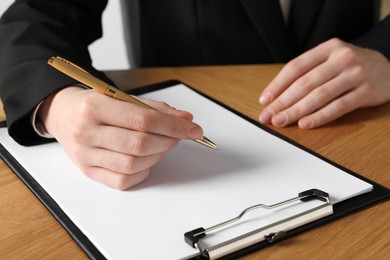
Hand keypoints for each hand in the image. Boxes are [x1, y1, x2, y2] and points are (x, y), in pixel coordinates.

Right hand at [38, 86, 202, 189]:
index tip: (193, 129)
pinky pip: (122, 181)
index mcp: (95, 107)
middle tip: (180, 136)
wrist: (63, 115)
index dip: (173, 126)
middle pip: (140, 144)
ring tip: (161, 145)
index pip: (143, 120)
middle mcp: (87, 132)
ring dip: (157, 155)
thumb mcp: (121, 97)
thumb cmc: (94, 105)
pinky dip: (142, 172)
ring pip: (133, 164)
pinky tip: (146, 160)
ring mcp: (86, 155)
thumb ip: (154, 108)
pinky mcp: (88, 172)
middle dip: (169, 141)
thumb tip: (185, 120)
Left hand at [259, 38, 389, 127]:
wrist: (389, 67)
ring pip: (320, 95)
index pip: (295, 67)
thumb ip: (308, 73)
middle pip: (305, 83)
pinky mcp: (367, 91)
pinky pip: (339, 107)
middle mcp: (342, 58)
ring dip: (297, 111)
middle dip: (283, 102)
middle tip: (268, 116)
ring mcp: (356, 74)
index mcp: (328, 48)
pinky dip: (320, 116)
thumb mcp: (331, 60)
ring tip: (281, 121)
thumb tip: (277, 96)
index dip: (277, 85)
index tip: (265, 100)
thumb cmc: (352, 67)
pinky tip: (305, 124)